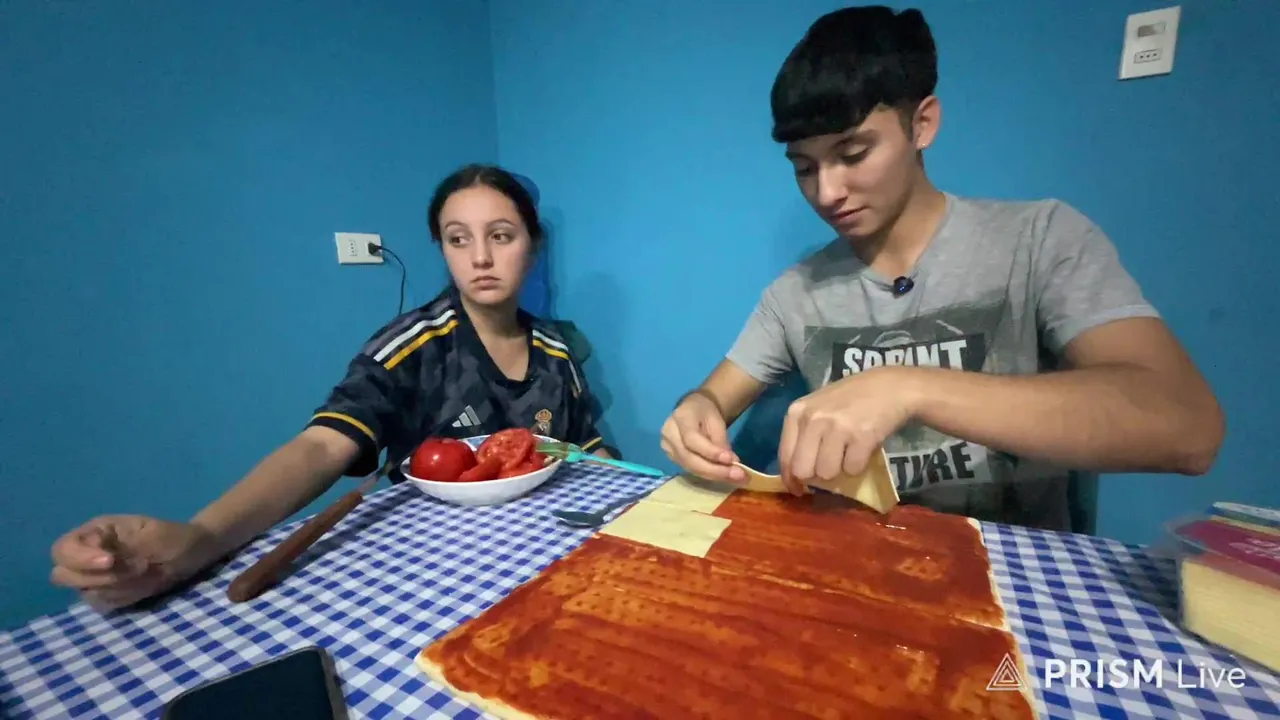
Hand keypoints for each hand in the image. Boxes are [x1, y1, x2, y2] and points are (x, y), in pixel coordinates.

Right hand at [50, 515, 218, 611]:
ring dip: (118, 587)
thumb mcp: (155, 533)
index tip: (110, 561)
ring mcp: (96, 576)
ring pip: (85, 592)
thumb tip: (99, 555)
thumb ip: (125, 544)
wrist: (194, 554)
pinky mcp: (108, 594)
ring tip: (148, 573)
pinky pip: (102, 604)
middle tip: (139, 568)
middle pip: (63, 575)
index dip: (80, 558)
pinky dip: (123, 599)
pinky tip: (145, 586)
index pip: (63, 549)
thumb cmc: (176, 537)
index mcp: (97, 532)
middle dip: (101, 576)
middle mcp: (89, 554)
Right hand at [660, 391, 746, 483]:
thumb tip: (730, 463)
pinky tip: (724, 476)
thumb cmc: (705, 414)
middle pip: (689, 458)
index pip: (692, 439)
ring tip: (735, 477)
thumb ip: (721, 441)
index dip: (710, 452)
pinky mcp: (672, 459)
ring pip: (691, 468)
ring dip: (715, 475)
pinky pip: (691, 470)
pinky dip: (709, 475)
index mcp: (680, 417)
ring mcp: (668, 448)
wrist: (693, 411)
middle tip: (738, 475)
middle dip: (715, 470)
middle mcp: (669, 434)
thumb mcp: (717, 421)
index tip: (730, 460)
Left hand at [778, 367, 918, 494]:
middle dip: (816, 476)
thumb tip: (796, 475)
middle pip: (802, 470)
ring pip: (827, 473)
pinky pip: (852, 469)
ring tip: (849, 452)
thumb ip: (804, 435)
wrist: (891, 386)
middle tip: (830, 468)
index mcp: (797, 412)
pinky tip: (863, 449)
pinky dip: (859, 466)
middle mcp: (813, 419)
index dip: (790, 478)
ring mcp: (837, 427)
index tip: (797, 490)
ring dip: (840, 471)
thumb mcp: (818, 408)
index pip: (784, 456)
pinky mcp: (861, 436)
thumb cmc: (851, 399)